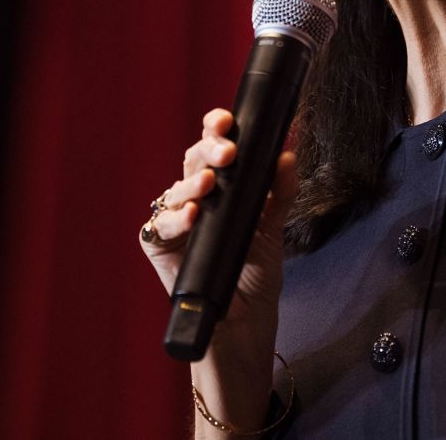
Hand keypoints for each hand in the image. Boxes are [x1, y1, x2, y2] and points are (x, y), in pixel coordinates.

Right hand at [139, 109, 296, 433]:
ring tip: (211, 184)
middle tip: (228, 149)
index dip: (216, 130)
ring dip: (193, 184)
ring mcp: (175, 223)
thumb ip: (280, 192)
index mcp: (222, 189)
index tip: (228, 119)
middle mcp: (195, 200)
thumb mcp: (273, 230)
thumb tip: (288, 154)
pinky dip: (173, 219)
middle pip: (194, 163)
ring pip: (174, 190)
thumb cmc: (255, 277)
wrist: (245, 327)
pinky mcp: (159, 249)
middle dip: (209, 150)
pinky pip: (157, 227)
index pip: (215, 149)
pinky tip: (191, 216)